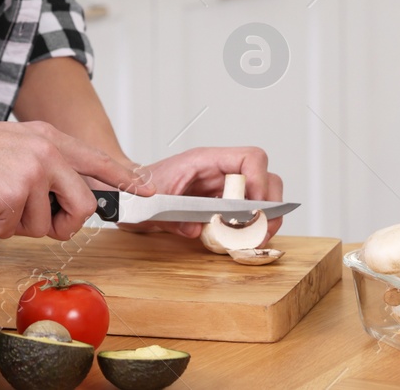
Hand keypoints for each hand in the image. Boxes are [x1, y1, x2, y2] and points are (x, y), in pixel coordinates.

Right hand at [0, 115, 153, 240]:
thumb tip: (67, 197)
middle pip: (84, 207)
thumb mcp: (15, 145)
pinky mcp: (12, 193)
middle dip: (61, 224)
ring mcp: (32, 171)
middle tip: (28, 217)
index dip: (125, 179)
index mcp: (50, 138)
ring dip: (12, 224)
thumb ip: (45, 164)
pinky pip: (10, 231)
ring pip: (43, 226)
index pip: (99, 160)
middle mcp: (48, 151)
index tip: (147, 190)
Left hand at [125, 146, 283, 245]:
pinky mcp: (222, 204)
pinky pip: (249, 212)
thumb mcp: (150, 203)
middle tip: (261, 231)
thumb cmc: (140, 191)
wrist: (130, 195)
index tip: (254, 208)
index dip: (259, 181)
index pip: (250, 158)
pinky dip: (252, 227)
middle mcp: (219, 171)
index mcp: (205, 161)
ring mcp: (223, 188)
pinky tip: (241, 241)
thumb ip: (171, 215)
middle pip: (266, 177)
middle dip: (270, 206)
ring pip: (263, 196)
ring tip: (254, 239)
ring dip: (265, 219)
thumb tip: (196, 228)